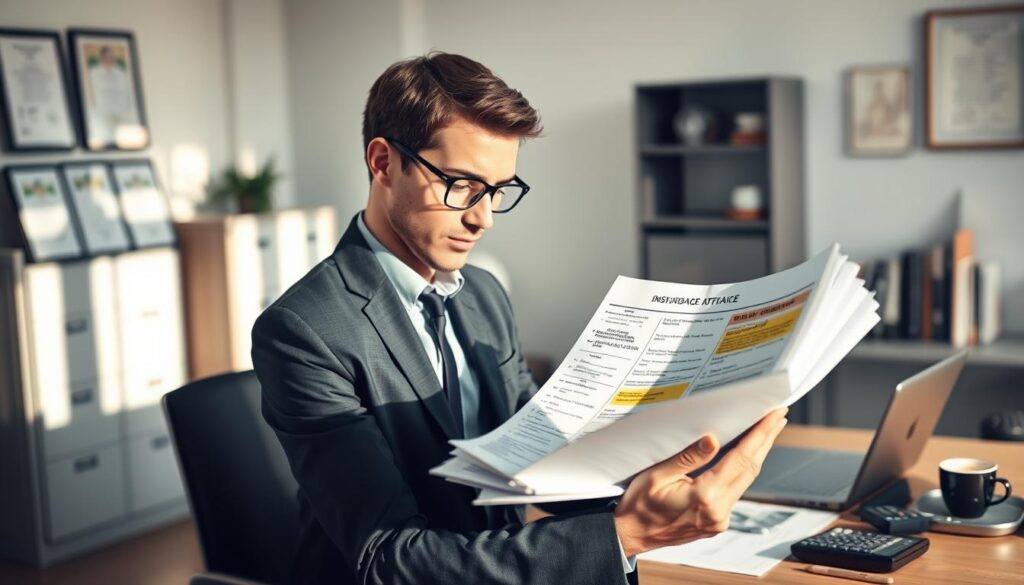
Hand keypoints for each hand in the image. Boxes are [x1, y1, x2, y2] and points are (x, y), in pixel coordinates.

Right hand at [613, 408, 787, 555]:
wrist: (630, 536)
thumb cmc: (638, 507)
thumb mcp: (656, 476)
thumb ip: (686, 457)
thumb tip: (712, 439)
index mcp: (704, 497)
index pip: (741, 459)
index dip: (760, 435)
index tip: (773, 416)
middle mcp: (718, 512)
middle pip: (750, 469)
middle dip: (765, 440)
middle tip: (777, 417)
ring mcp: (719, 520)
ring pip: (746, 481)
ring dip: (757, 455)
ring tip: (766, 432)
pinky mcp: (717, 522)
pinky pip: (736, 491)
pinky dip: (744, 470)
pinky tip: (745, 457)